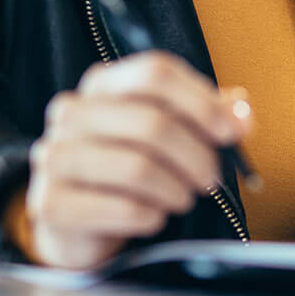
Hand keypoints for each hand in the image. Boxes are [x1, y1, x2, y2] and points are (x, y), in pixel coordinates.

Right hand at [23, 51, 252, 269]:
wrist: (76, 223)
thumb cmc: (129, 168)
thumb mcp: (168, 132)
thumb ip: (207, 116)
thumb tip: (243, 115)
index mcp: (101, 83)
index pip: (155, 72)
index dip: (201, 101)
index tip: (232, 132)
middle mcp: (71, 111)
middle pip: (153, 122)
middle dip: (197, 156)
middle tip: (211, 179)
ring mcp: (54, 155)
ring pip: (138, 167)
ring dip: (176, 189)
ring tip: (182, 198)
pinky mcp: (51, 202)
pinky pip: (121, 208)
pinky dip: (150, 216)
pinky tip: (152, 217)